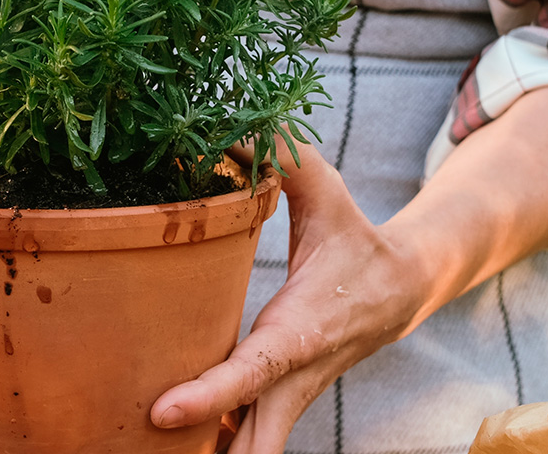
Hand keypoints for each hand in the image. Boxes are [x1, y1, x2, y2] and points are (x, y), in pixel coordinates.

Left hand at [150, 141, 427, 452]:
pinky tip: (168, 445)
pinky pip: (247, 438)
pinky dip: (215, 445)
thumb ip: (284, 156)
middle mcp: (294, 376)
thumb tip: (231, 125)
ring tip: (144, 453)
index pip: (252, 371)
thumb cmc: (353, 236)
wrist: (404, 289)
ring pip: (253, 449)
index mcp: (301, 329)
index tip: (161, 413)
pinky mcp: (280, 402)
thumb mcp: (326, 191)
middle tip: (146, 453)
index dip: (209, 395)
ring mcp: (289, 398)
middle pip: (256, 441)